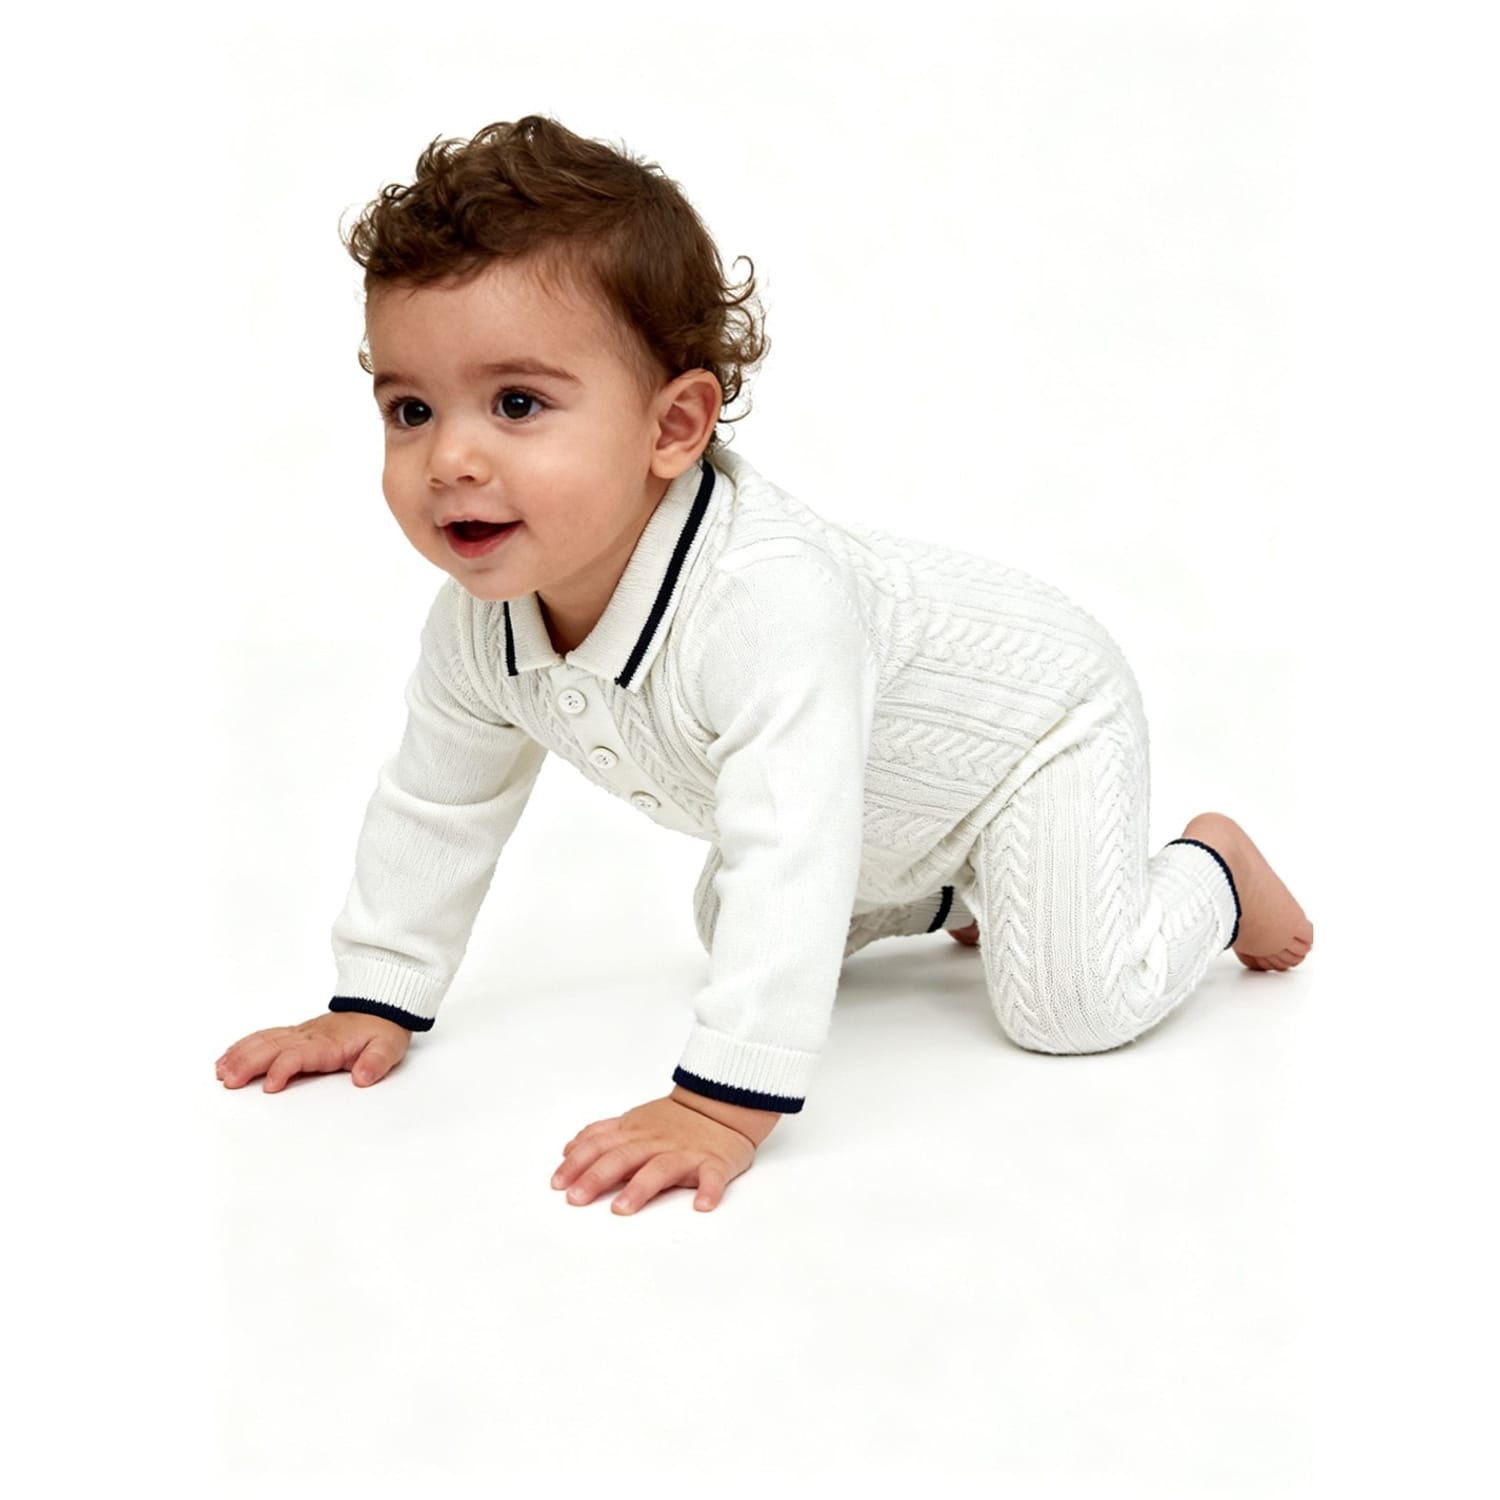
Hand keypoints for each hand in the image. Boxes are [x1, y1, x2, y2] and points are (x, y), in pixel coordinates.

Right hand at [216, 1011, 411, 1091]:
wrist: (381, 1007)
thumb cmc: (381, 1031)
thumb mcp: (388, 1048)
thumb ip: (376, 1062)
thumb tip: (363, 1077)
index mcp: (329, 1043)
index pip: (299, 1054)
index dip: (283, 1069)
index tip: (269, 1087)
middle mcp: (309, 1036)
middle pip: (272, 1047)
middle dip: (248, 1063)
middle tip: (228, 1082)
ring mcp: (300, 1033)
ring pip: (264, 1041)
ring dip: (241, 1055)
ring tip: (220, 1072)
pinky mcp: (296, 1034)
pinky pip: (266, 1037)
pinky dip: (244, 1046)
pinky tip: (228, 1057)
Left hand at [550, 1093, 765, 1213]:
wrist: (722, 1105)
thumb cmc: (674, 1120)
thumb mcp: (633, 1121)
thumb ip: (601, 1135)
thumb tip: (568, 1149)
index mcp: (635, 1133)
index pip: (600, 1146)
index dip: (577, 1164)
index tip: (557, 1184)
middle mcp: (656, 1143)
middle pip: (623, 1157)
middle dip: (597, 1177)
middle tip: (576, 1199)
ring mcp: (685, 1153)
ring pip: (660, 1168)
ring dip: (640, 1188)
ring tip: (622, 1209)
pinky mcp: (714, 1163)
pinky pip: (712, 1176)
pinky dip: (709, 1190)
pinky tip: (702, 1206)